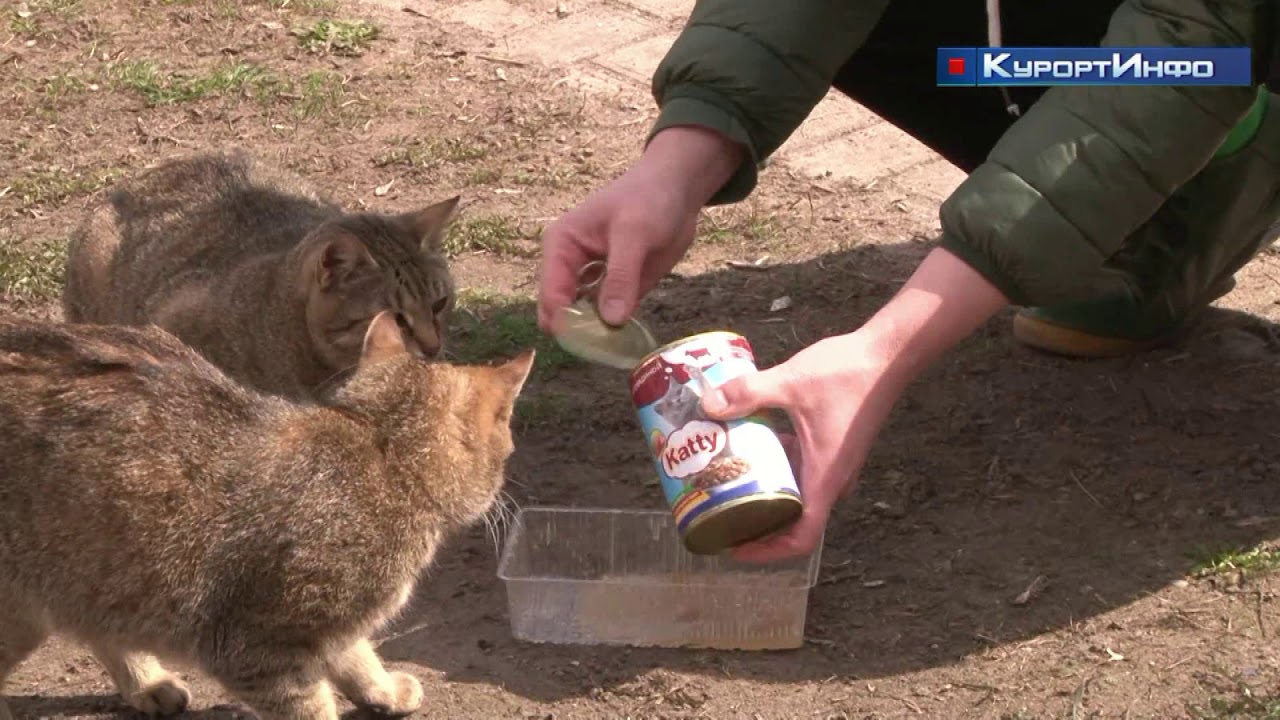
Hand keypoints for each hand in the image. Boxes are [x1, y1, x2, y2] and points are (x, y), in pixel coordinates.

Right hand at [537, 126, 744, 330]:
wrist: (677, 190)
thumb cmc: (648, 200)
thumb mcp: (634, 234)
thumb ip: (621, 276)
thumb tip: (611, 321)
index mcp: (561, 245)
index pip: (552, 292)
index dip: (563, 320)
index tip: (585, 341)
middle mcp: (570, 266)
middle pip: (561, 310)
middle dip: (577, 331)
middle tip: (601, 348)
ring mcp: (592, 279)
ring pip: (583, 317)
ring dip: (595, 334)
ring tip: (612, 347)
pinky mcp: (615, 288)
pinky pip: (608, 316)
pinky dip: (613, 328)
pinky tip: (624, 338)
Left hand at [700, 333, 903, 562]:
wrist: (889, 354)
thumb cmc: (850, 373)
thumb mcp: (792, 382)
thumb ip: (749, 392)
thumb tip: (707, 404)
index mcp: (825, 478)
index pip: (802, 537)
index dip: (767, 551)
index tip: (735, 548)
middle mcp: (833, 478)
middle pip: (793, 520)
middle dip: (756, 522)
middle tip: (717, 512)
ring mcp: (835, 463)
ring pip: (796, 492)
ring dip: (764, 491)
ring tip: (725, 481)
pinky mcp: (834, 446)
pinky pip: (801, 468)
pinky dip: (776, 464)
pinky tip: (751, 443)